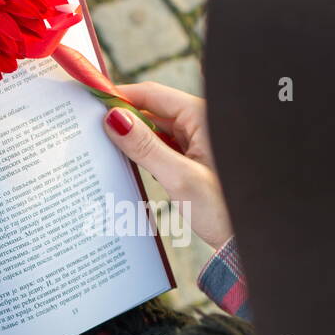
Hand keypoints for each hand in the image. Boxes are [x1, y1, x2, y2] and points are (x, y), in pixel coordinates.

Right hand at [103, 82, 233, 249]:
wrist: (241, 240)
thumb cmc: (221, 208)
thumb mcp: (178, 178)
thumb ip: (145, 147)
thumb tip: (113, 119)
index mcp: (202, 117)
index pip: (153, 94)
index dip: (121, 96)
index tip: (93, 103)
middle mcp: (201, 123)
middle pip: (153, 111)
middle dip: (125, 120)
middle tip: (93, 130)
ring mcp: (198, 141)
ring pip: (156, 130)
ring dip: (134, 139)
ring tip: (107, 148)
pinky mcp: (195, 158)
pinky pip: (164, 147)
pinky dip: (146, 153)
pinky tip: (130, 163)